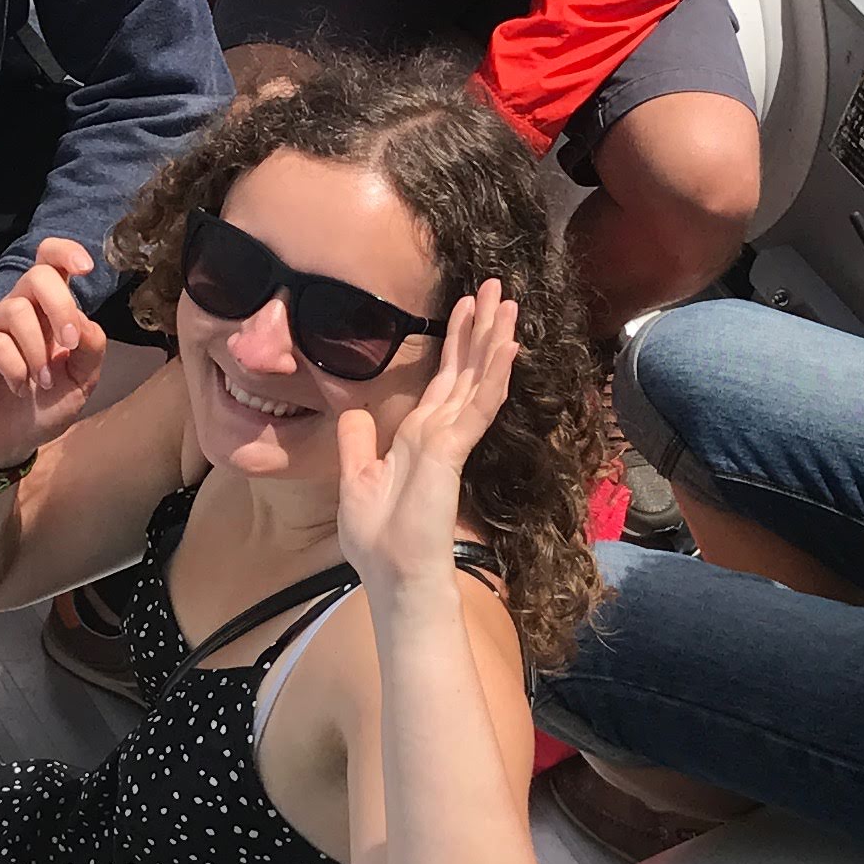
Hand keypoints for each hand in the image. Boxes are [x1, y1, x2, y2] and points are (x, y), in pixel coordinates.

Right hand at [0, 238, 108, 498]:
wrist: (7, 444)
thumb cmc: (44, 408)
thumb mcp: (81, 383)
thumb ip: (91, 352)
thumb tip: (88, 322)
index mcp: (48, 311)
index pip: (50, 262)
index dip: (66, 252)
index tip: (86, 267)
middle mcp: (19, 311)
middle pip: (38, 276)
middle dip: (61, 307)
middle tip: (70, 345)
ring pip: (17, 309)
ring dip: (38, 350)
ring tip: (43, 382)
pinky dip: (14, 366)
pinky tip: (19, 387)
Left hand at [333, 282, 517, 606]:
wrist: (394, 576)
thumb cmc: (378, 539)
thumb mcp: (356, 479)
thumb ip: (358, 442)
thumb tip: (354, 409)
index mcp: (419, 435)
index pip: (444, 378)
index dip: (456, 341)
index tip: (466, 305)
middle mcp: (440, 431)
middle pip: (466, 368)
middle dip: (482, 327)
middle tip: (499, 287)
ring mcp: (450, 439)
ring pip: (478, 378)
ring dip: (494, 339)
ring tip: (509, 302)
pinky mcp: (453, 450)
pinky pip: (478, 404)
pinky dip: (493, 374)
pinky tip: (508, 345)